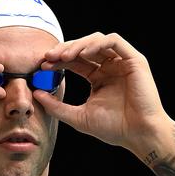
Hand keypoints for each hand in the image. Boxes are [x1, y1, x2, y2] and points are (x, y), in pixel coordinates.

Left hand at [33, 32, 170, 150]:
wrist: (139, 134)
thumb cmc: (114, 128)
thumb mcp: (78, 117)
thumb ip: (57, 106)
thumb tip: (36, 94)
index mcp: (98, 78)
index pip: (75, 62)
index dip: (58, 60)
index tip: (43, 66)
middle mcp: (110, 67)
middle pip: (84, 48)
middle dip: (65, 50)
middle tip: (49, 57)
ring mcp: (122, 62)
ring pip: (97, 41)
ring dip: (78, 45)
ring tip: (64, 56)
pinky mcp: (134, 60)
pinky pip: (114, 41)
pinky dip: (97, 43)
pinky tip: (84, 52)